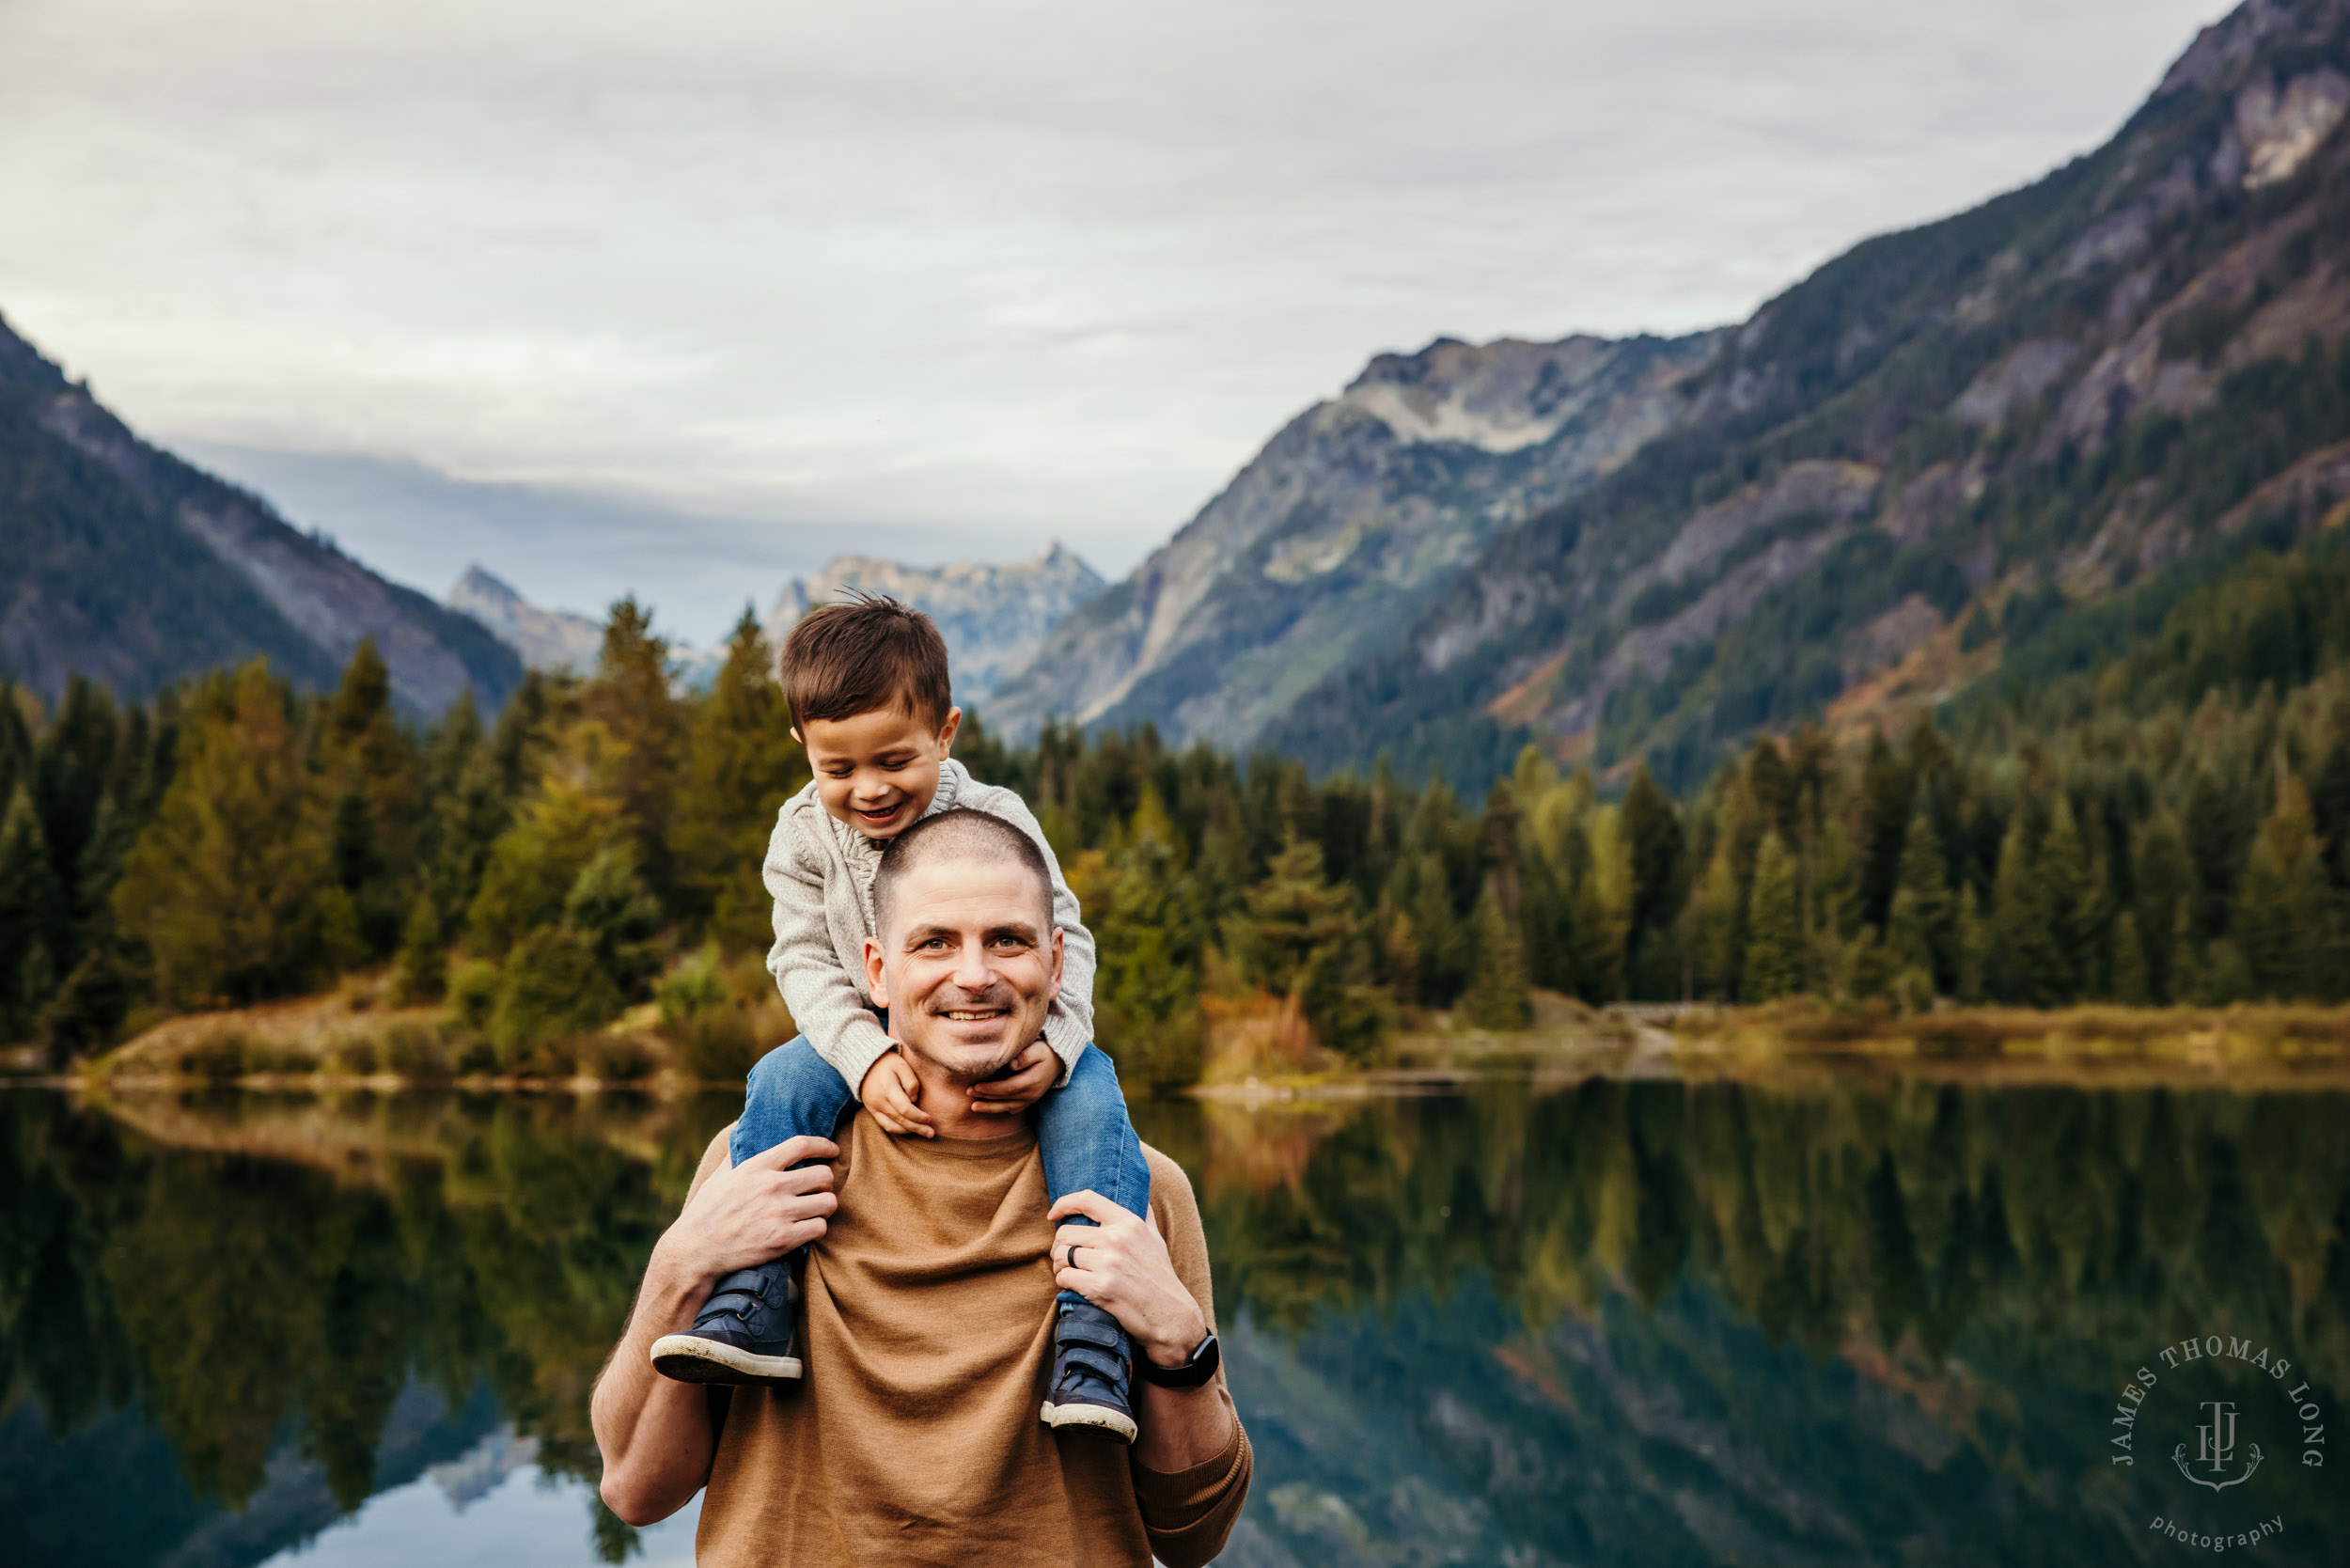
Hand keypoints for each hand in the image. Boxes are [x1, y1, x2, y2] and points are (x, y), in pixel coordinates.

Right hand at [657, 1135, 838, 1287]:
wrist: (696, 1251)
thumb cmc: (706, 1212)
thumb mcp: (719, 1176)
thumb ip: (736, 1154)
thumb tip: (740, 1129)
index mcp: (757, 1167)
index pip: (802, 1145)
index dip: (823, 1145)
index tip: (832, 1150)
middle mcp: (772, 1186)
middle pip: (824, 1175)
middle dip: (826, 1182)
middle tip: (819, 1189)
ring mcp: (779, 1213)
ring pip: (828, 1202)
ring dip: (824, 1206)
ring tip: (815, 1210)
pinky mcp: (783, 1239)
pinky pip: (820, 1227)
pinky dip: (817, 1228)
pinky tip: (808, 1229)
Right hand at [859, 1051, 934, 1137]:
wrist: (865, 1063)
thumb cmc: (888, 1063)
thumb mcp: (902, 1065)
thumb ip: (911, 1082)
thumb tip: (914, 1099)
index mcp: (887, 1089)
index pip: (905, 1109)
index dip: (918, 1116)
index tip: (929, 1118)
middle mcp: (879, 1101)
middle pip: (900, 1120)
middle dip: (917, 1128)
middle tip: (931, 1133)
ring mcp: (873, 1107)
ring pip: (892, 1126)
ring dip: (909, 1131)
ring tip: (923, 1132)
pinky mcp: (872, 1110)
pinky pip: (884, 1125)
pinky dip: (897, 1129)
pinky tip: (909, 1129)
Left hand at [968, 1040, 1055, 1116]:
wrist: (1058, 1061)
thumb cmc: (1044, 1052)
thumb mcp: (1037, 1049)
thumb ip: (1026, 1055)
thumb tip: (1012, 1064)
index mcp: (1032, 1081)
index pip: (1008, 1088)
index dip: (991, 1089)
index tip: (975, 1086)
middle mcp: (1031, 1094)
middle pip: (1005, 1100)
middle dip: (985, 1097)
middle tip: (968, 1093)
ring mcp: (1030, 1099)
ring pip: (1007, 1108)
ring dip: (990, 1108)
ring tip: (973, 1106)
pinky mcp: (1029, 1101)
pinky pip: (1013, 1109)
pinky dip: (1000, 1109)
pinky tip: (988, 1107)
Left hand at [1049, 1191, 1208, 1369]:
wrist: (1170, 1315)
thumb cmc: (1161, 1276)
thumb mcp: (1156, 1239)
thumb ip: (1144, 1215)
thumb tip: (1138, 1195)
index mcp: (1129, 1222)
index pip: (1087, 1200)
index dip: (1063, 1203)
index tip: (1054, 1215)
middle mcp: (1117, 1239)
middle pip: (1065, 1233)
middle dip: (1059, 1247)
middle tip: (1064, 1258)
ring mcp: (1107, 1263)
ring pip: (1061, 1256)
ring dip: (1060, 1266)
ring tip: (1069, 1273)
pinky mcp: (1099, 1287)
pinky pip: (1064, 1277)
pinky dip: (1064, 1283)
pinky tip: (1074, 1287)